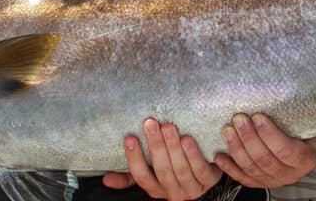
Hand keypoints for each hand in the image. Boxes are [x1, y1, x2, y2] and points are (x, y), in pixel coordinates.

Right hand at [102, 118, 222, 199]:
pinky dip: (193, 154)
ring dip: (173, 147)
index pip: (142, 177)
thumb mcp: (153, 176)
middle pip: (162, 170)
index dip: (134, 159)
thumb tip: (105, 178)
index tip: (129, 138)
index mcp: (157, 189)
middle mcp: (173, 192)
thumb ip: (131, 176)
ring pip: (181, 169)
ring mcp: (192, 188)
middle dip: (155, 146)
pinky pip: (200, 169)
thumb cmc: (174, 171)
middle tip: (150, 122)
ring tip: (168, 127)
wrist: (208, 179)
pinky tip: (187, 139)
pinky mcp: (210, 180)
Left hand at [213, 113, 315, 188]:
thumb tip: (286, 88)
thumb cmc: (304, 130)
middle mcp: (290, 173)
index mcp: (305, 158)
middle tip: (238, 119)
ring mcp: (274, 180)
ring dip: (237, 149)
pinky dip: (230, 168)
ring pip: (252, 168)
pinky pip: (243, 178)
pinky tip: (220, 156)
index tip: (258, 117)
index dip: (270, 135)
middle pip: (265, 160)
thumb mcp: (308, 121)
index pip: (286, 150)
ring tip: (228, 130)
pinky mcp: (260, 182)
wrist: (305, 146)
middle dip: (249, 138)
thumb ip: (297, 113)